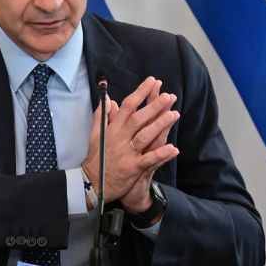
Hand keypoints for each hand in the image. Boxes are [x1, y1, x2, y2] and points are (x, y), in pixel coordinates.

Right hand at [82, 77, 179, 204]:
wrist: (91, 185)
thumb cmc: (96, 159)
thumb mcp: (95, 135)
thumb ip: (101, 116)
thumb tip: (107, 99)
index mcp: (113, 129)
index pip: (128, 106)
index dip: (140, 92)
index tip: (152, 81)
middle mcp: (120, 139)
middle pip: (138, 119)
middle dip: (154, 106)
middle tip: (168, 96)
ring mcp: (126, 153)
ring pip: (145, 136)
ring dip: (160, 125)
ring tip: (174, 115)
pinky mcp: (132, 168)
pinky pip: (148, 160)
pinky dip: (161, 154)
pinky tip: (173, 148)